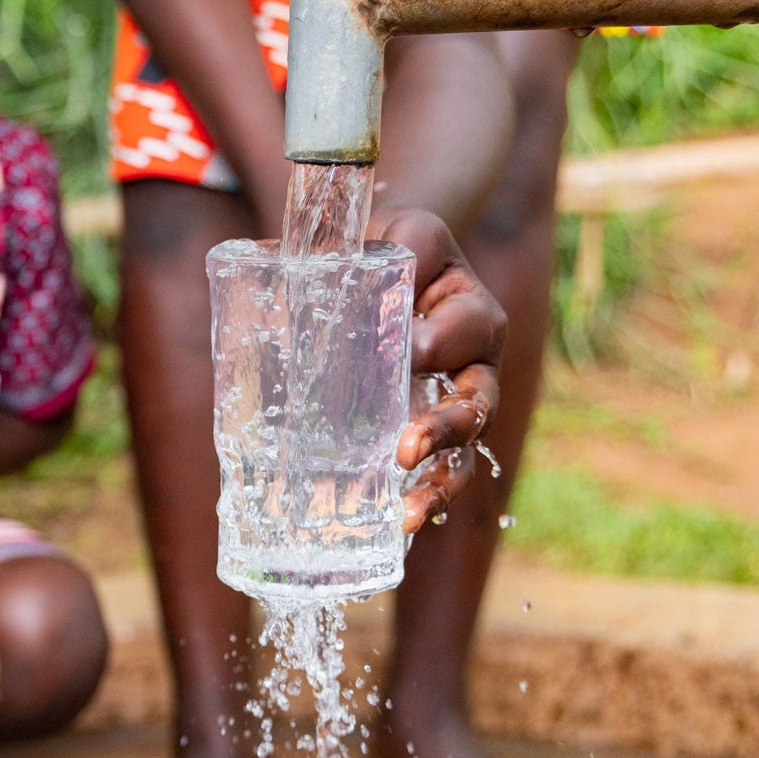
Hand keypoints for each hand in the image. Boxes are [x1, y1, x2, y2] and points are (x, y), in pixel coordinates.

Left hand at [371, 208, 505, 531]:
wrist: (389, 260)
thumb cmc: (386, 247)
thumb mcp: (389, 231)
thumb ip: (359, 245)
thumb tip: (280, 269)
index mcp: (468, 307)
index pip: (466, 327)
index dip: (437, 342)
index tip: (407, 352)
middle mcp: (474, 361)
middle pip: (478, 400)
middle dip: (445, 429)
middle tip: (406, 449)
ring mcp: (456, 402)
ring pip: (467, 448)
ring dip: (440, 482)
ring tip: (406, 512)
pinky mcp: (433, 430)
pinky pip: (441, 470)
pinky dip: (422, 500)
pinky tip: (393, 526)